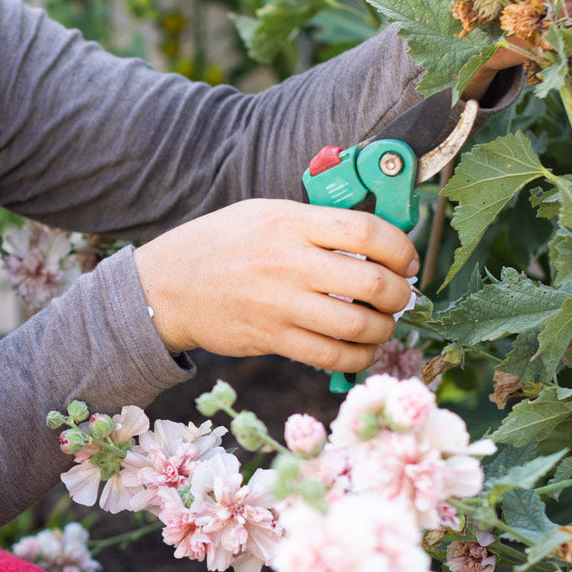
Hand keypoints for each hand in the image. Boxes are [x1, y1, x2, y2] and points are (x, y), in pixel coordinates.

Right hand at [133, 199, 417, 369]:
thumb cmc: (218, 245)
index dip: (401, 248)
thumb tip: (373, 239)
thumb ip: (313, 224)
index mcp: (290, 223)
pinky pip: (329, 356)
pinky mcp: (270, 338)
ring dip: (383, 330)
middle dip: (400, 294)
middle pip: (371, 282)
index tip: (405, 260)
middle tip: (399, 296)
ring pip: (357, 325)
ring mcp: (278, 304)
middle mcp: (287, 263)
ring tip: (381, 325)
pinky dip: (357, 358)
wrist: (165, 287)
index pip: (367, 232)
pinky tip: (360, 351)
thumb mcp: (262, 213)